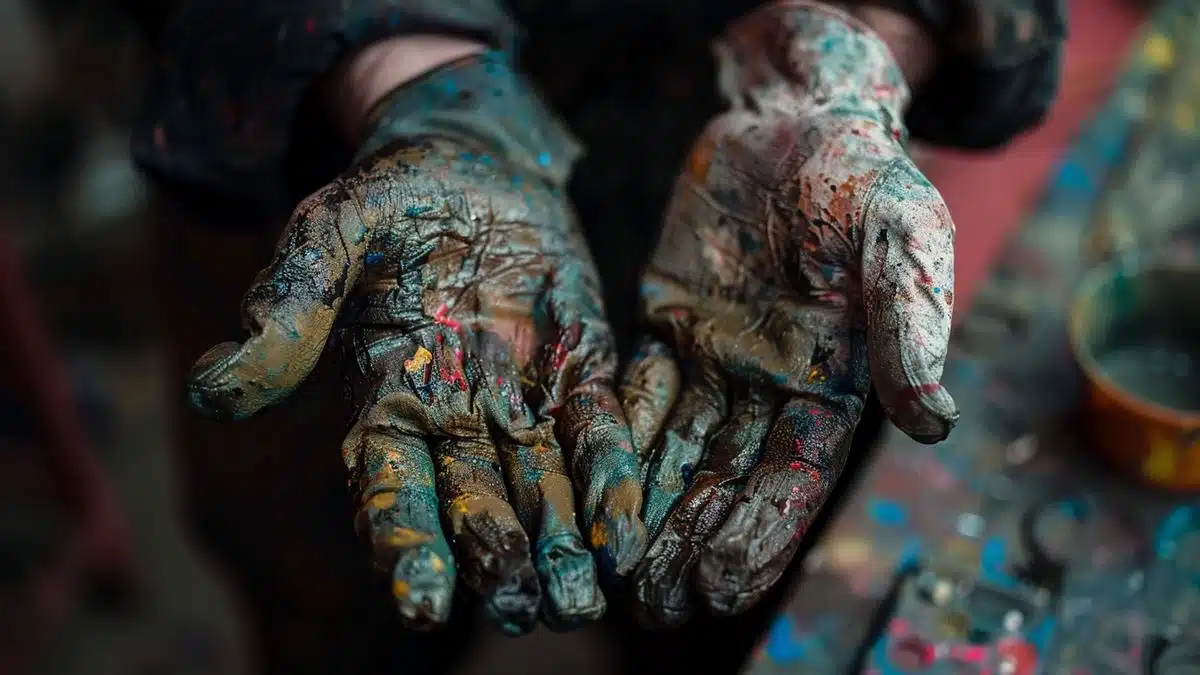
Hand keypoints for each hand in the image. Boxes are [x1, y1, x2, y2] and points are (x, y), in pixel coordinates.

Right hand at [185, 54, 646, 633]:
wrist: (467, 163)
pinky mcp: (581, 372)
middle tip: (528, 611)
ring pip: (544, 487)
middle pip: (477, 505)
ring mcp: (522, 402)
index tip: (424, 606)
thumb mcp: (327, 235)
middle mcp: (454, 421)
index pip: (389, 489)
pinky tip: (631, 532)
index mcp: (384, 403)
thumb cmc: (385, 202)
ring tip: (585, 600)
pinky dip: (614, 480)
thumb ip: (286, 307)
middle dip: (501, 561)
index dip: (405, 546)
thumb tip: (210, 389)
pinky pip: (599, 432)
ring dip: (565, 543)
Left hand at [621, 2, 957, 625]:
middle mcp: (767, 386)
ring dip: (643, 506)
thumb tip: (936, 422)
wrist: (796, 118)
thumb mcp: (903, 241)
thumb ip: (909, 327)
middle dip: (687, 540)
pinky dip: (607, 435)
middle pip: (722, 478)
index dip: (756, 534)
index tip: (715, 585)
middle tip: (649, 604)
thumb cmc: (864, 177)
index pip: (791, 478)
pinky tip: (579, 480)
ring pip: (672, 447)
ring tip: (609, 569)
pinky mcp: (664, 322)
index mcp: (831, 384)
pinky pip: (630, 388)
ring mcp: (713, 358)